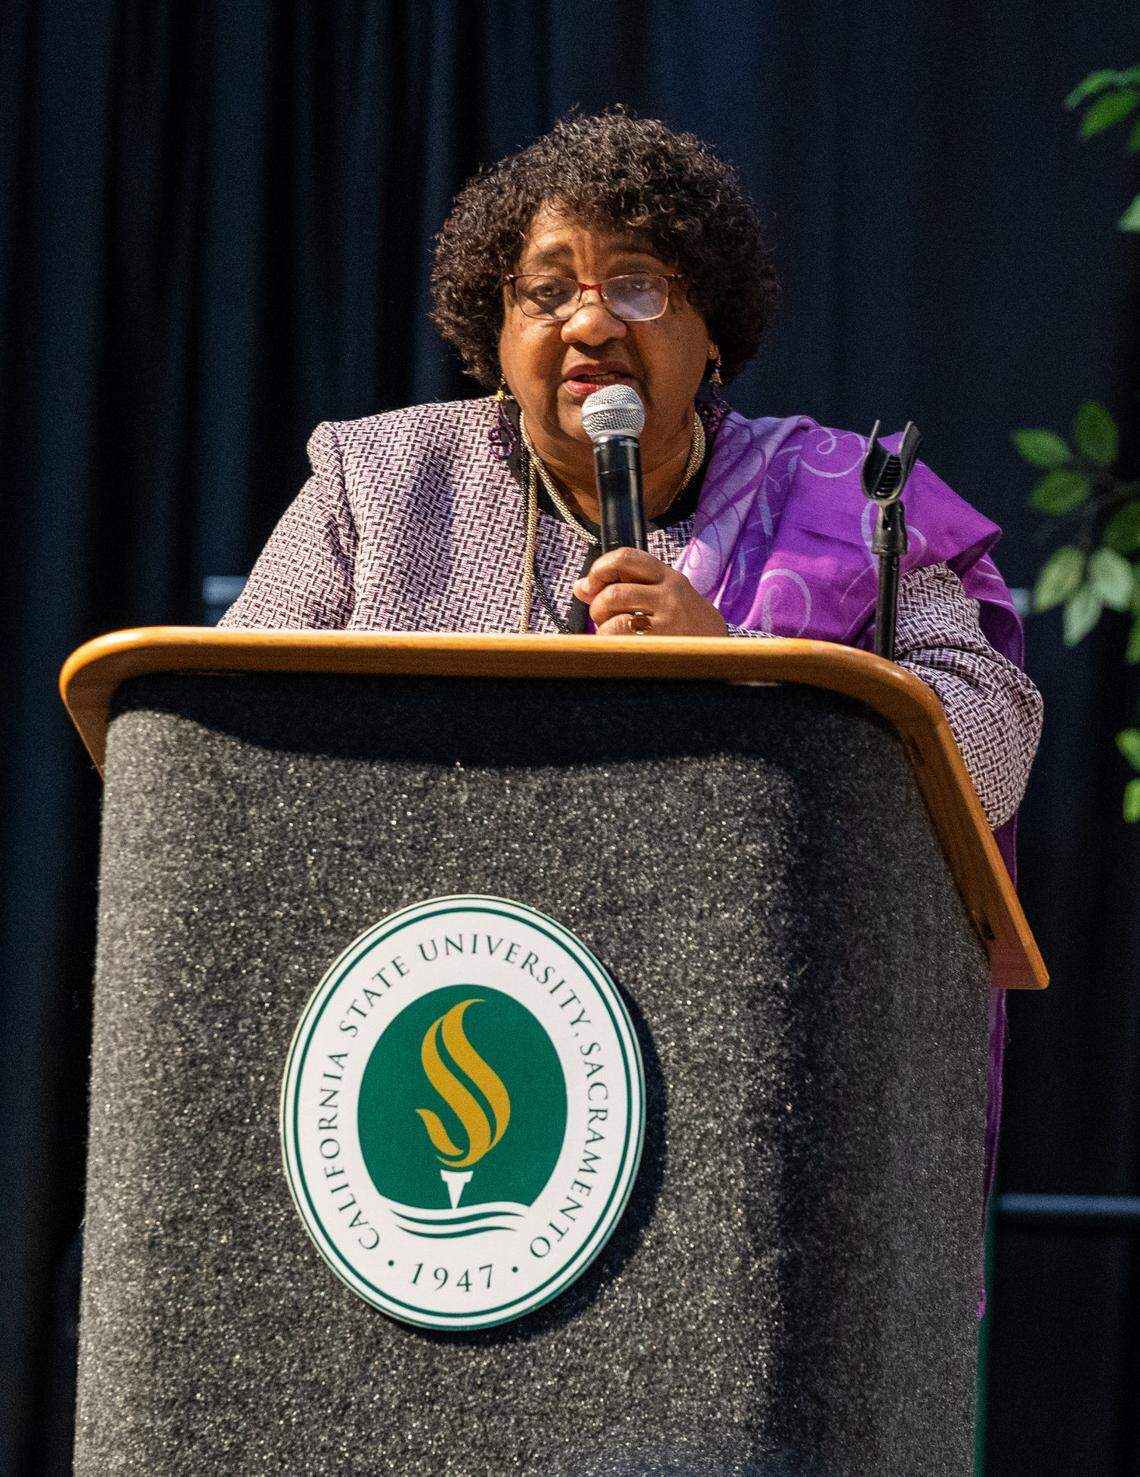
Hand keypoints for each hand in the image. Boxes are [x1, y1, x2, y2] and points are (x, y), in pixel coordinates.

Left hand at [572, 547, 728, 636]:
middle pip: (614, 591)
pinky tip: (619, 645)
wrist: (720, 648)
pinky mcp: (664, 641)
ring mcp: (668, 618)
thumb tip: (580, 587)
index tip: (592, 584)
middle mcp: (669, 593)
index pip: (626, 557)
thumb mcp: (660, 595)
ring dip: (602, 624)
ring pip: (615, 612)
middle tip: (603, 617)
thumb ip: (624, 586)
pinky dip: (609, 641)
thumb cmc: (682, 621)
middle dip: (598, 606)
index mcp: (666, 576)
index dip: (600, 569)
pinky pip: (620, 635)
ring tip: (612, 632)